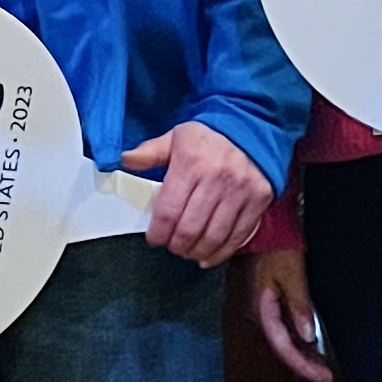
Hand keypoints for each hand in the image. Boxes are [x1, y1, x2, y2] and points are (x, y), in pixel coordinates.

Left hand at [120, 118, 272, 267]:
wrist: (252, 124)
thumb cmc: (209, 136)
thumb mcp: (176, 137)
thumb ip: (149, 152)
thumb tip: (123, 161)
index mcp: (191, 163)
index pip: (168, 212)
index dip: (157, 233)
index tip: (154, 237)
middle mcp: (217, 178)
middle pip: (189, 229)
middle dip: (176, 245)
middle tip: (171, 245)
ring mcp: (241, 191)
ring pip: (213, 237)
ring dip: (196, 252)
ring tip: (188, 251)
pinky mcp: (258, 200)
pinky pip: (238, 236)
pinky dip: (221, 253)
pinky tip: (208, 256)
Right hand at [249, 247, 333, 381]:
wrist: (262, 224)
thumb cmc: (276, 246)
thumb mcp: (292, 274)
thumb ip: (300, 306)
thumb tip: (308, 336)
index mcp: (261, 310)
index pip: (284, 348)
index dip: (304, 366)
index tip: (324, 377)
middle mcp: (256, 313)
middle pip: (281, 348)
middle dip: (304, 364)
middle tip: (326, 375)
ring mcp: (258, 308)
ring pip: (280, 339)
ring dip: (300, 353)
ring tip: (321, 363)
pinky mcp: (264, 301)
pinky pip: (279, 327)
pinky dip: (295, 338)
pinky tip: (309, 341)